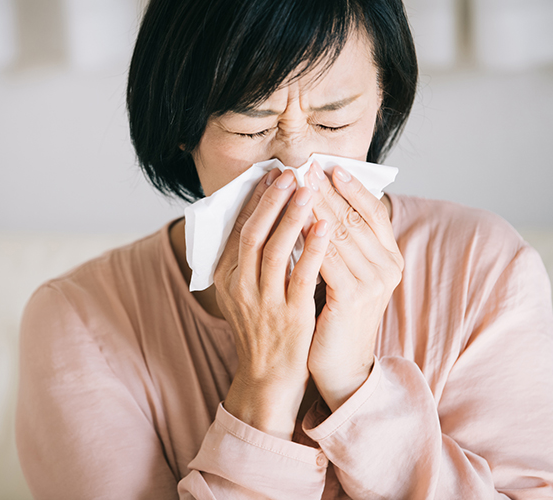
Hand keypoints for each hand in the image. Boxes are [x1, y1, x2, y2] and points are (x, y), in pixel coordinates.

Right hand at [215, 168, 330, 438]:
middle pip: (252, 234)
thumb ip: (247, 261)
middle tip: (289, 173)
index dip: (255, 201)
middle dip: (271, 201)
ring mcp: (264, 303)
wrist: (267, 378)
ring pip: (274, 251)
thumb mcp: (242, 294)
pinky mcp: (290, 316)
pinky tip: (326, 226)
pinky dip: (313, 249)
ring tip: (308, 190)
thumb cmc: (261, 331)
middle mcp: (240, 288)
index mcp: (226, 278)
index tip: (271, 177)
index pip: (238, 230)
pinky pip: (301, 276)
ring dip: (291, 217)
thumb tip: (259, 219)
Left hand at [306, 164, 403, 410]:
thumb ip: (342, 244)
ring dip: (315, 205)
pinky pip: (327, 257)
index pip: (373, 211)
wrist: (341, 367)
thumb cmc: (337, 318)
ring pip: (339, 232)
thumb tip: (320, 203)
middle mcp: (388, 266)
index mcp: (390, 257)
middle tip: (304, 166)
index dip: (352, 186)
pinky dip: (310, 236)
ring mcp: (374, 282)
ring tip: (295, 184)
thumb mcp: (346, 275)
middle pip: (354, 216)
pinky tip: (293, 220)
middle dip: (326, 189)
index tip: (328, 165)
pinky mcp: (353, 297)